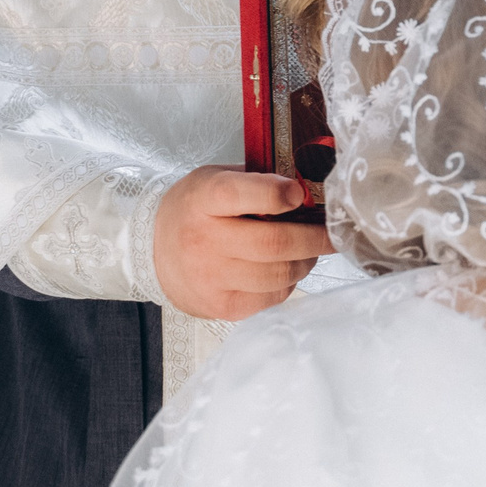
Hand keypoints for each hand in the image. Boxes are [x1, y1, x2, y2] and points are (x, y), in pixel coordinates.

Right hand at [152, 166, 332, 320]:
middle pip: (274, 243)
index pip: (240, 194)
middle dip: (315, 238)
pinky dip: (289, 283)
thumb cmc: (195, 210)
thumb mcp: (215, 179)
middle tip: (333, 233)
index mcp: (203, 199)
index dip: (276, 194)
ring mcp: (212, 278)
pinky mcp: (223, 307)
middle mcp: (203, 240)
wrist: (153, 251)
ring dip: (306, 262)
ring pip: (280, 274)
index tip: (299, 194)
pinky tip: (285, 270)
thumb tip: (307, 190)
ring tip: (309, 251)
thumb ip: (256, 181)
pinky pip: (273, 297)